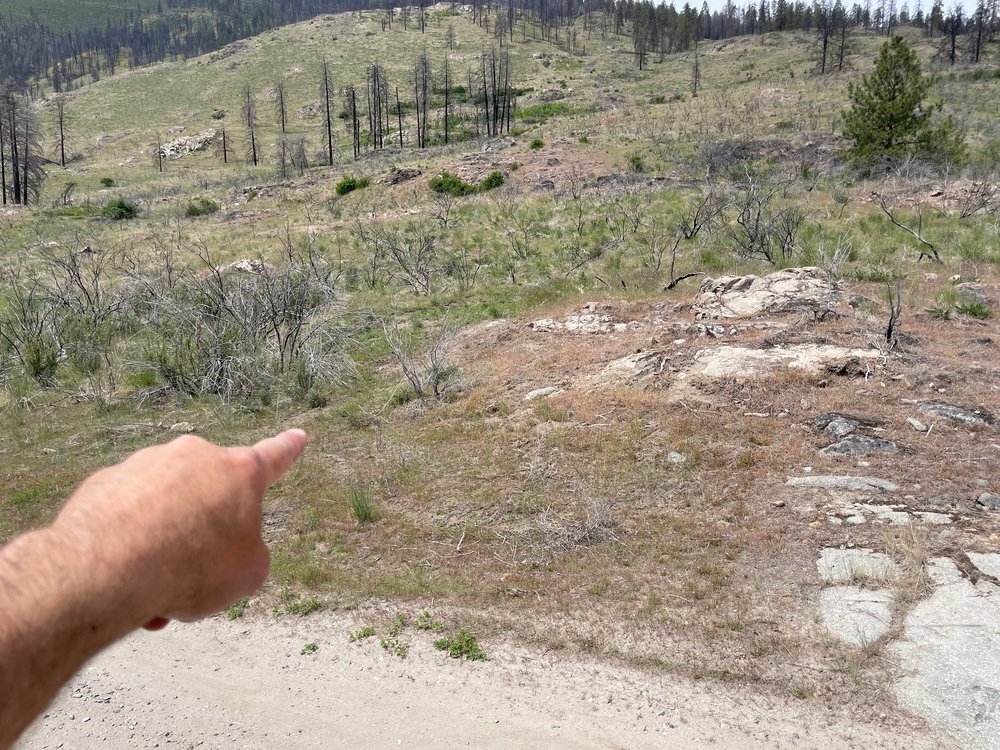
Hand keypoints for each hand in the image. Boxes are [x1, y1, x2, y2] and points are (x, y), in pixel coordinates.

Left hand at [50, 429, 306, 628]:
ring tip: (154, 586)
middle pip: (209, 495)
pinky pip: (127, 514)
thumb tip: (221, 549)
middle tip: (195, 572)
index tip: (297, 435)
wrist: (108, 568)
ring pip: (165, 509)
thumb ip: (247, 553)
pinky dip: (128, 543)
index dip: (288, 449)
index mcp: (239, 472)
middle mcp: (194, 457)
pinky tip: (120, 575)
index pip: (274, 458)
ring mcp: (145, 465)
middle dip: (204, 530)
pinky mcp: (104, 482)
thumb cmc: (193, 568)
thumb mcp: (248, 574)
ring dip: (164, 544)